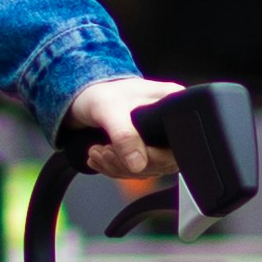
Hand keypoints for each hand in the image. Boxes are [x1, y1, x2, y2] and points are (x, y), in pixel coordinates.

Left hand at [64, 73, 178, 199]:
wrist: (83, 97)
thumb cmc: (99, 92)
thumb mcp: (109, 109)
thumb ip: (124, 135)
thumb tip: (138, 164)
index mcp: (171, 102)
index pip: (178, 141)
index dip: (153, 156)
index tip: (124, 151)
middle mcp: (169, 121)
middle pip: (162, 160)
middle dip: (127, 162)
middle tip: (104, 151)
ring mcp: (157, 137)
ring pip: (147, 168)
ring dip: (116, 167)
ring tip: (97, 152)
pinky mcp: (144, 148)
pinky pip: (135, 169)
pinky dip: (114, 168)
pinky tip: (100, 158)